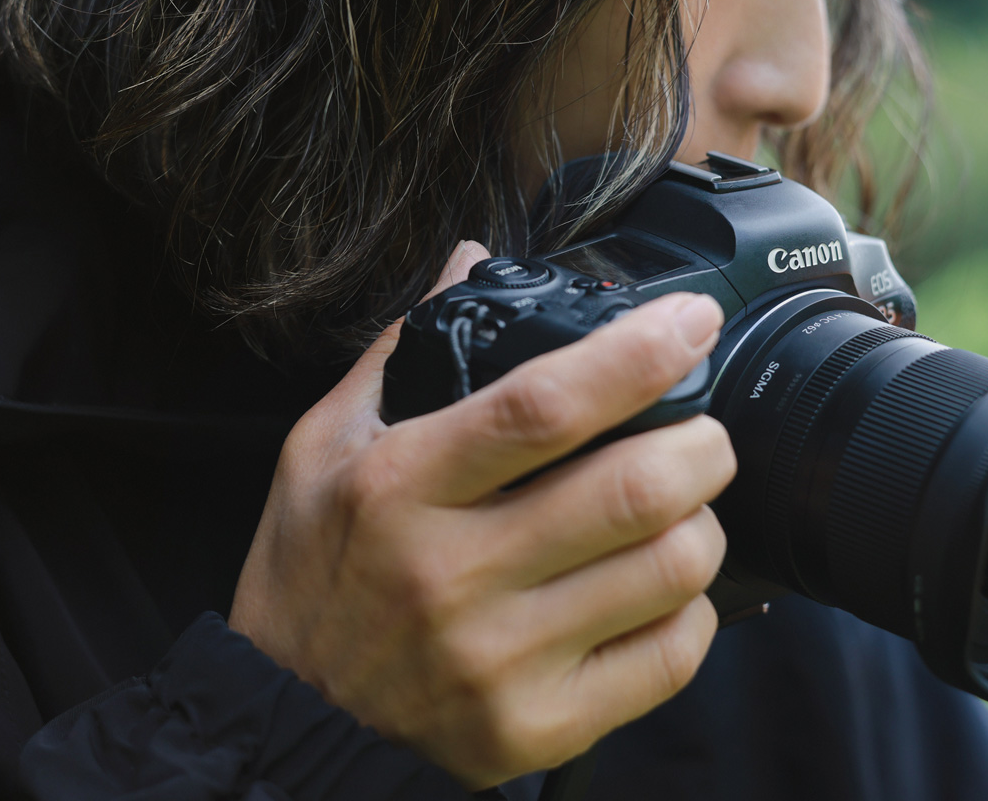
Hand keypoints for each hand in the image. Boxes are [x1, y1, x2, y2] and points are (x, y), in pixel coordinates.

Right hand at [229, 242, 734, 787]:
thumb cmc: (310, 578)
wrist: (285, 728)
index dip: (636, 355)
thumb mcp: (321, 450)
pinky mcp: (538, 728)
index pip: (543, 406)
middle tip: (702, 429)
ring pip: (670, 569)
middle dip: (703, 442)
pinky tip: (657, 590)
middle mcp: (451, 574)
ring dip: (703, 522)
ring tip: (681, 508)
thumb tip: (472, 258)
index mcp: (399, 486)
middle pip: (635, 489)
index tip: (690, 320)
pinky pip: (670, 656)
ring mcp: (499, 659)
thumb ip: (404, 350)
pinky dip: (690, 610)